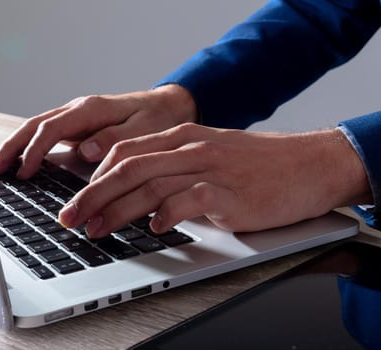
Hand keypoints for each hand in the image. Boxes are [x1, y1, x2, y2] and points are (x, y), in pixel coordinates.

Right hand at [0, 84, 197, 177]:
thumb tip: (85, 150)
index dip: (35, 151)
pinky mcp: (83, 127)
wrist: (171, 105)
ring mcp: (80, 118)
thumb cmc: (159, 117)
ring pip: (39, 128)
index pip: (53, 128)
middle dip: (13, 147)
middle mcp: (81, 110)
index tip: (25, 172)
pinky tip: (26, 162)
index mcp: (93, 109)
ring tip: (1, 168)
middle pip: (36, 125)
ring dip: (18, 146)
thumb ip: (115, 138)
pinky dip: (34, 147)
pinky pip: (51, 134)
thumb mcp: (144, 129)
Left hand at [58, 124, 371, 237]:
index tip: (78, 201)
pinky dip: (166, 215)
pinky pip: (188, 201)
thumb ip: (178, 169)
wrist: (309, 165)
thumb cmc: (262, 165)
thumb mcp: (214, 155)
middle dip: (91, 195)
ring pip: (149, 185)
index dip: (93, 178)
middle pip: (127, 168)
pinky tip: (154, 229)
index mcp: (184, 137)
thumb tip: (143, 196)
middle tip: (71, 218)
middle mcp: (192, 148)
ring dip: (117, 210)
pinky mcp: (230, 193)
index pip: (124, 152)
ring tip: (98, 230)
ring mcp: (211, 168)